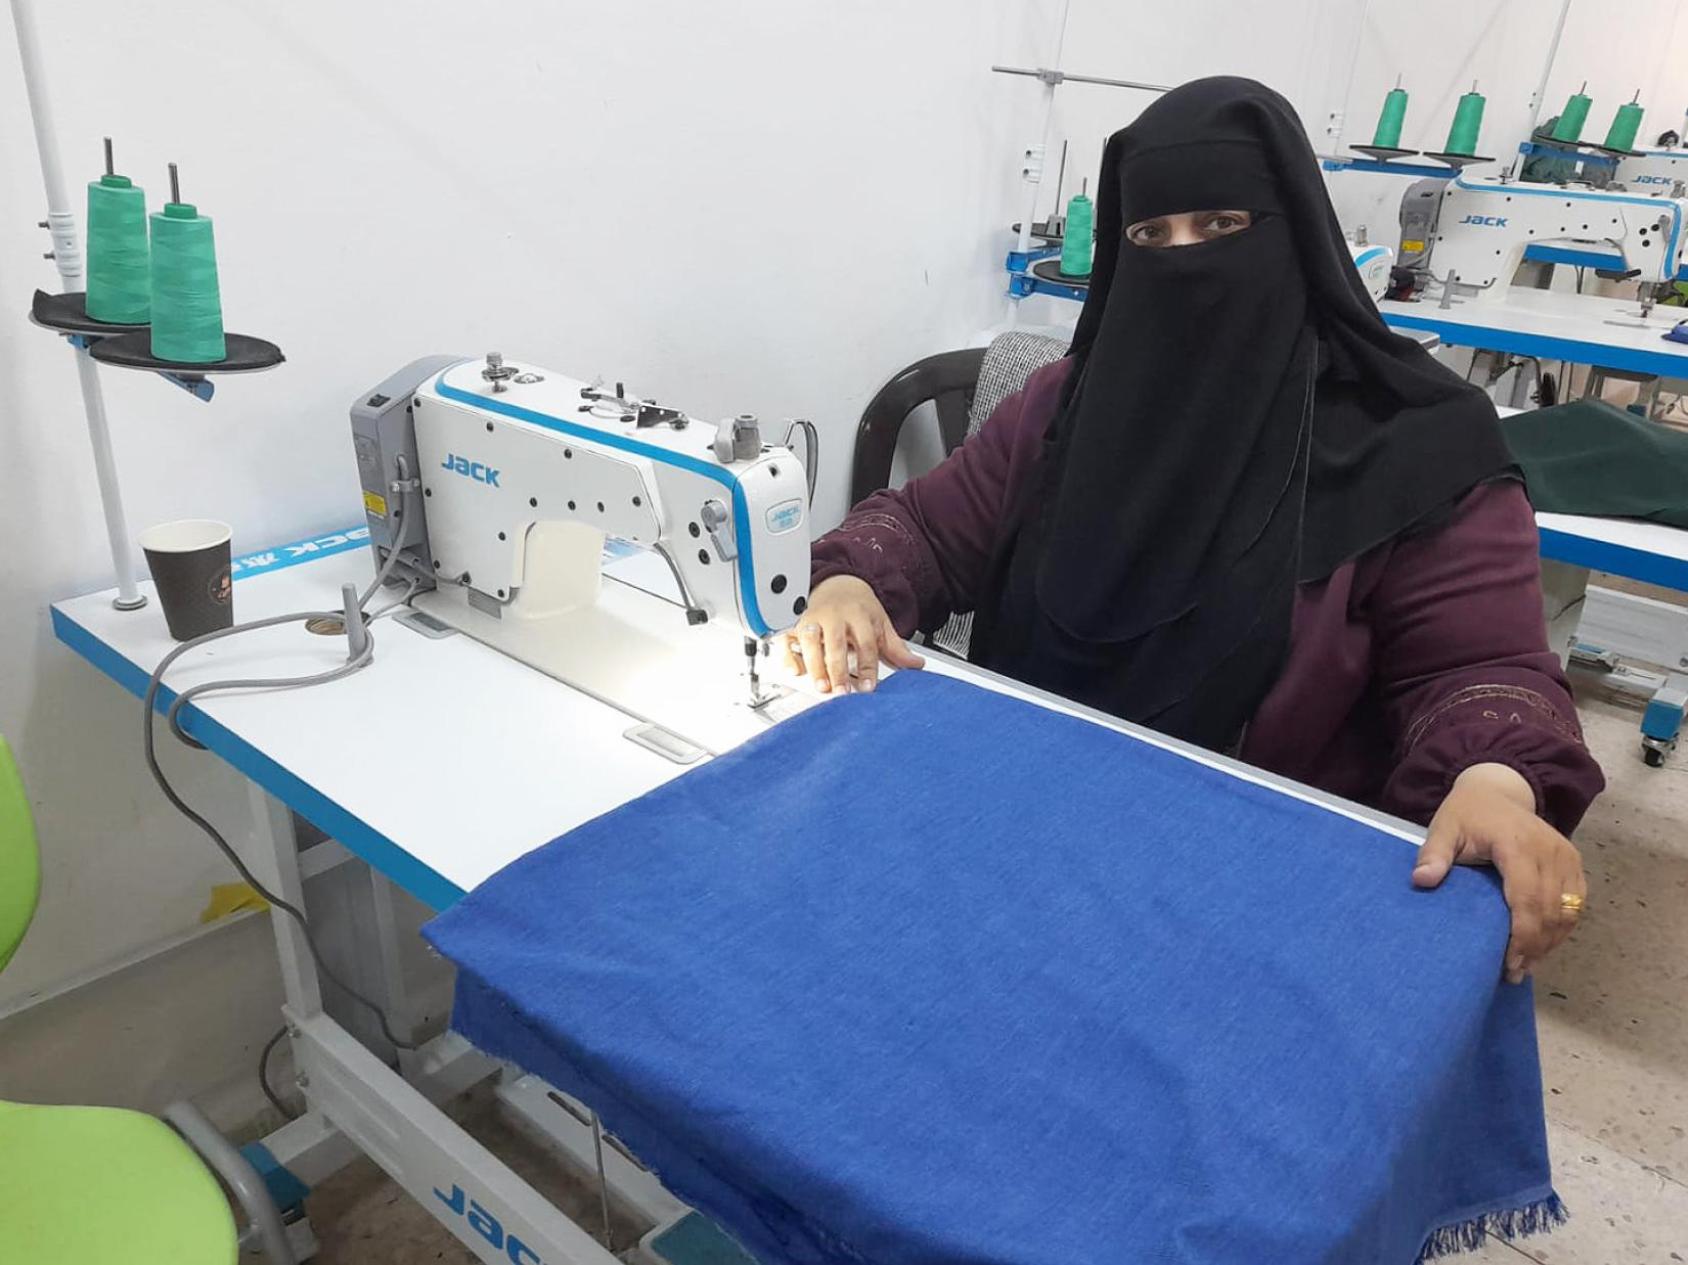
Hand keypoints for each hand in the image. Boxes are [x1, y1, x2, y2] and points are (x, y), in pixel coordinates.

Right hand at [780, 575, 923, 693]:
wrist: (837, 581)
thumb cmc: (858, 606)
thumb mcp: (879, 622)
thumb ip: (894, 647)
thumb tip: (916, 665)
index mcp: (858, 615)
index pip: (866, 643)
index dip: (868, 667)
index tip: (869, 687)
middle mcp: (834, 616)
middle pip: (836, 644)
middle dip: (838, 670)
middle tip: (842, 692)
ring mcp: (812, 617)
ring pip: (810, 641)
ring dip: (814, 665)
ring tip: (821, 686)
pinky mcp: (794, 621)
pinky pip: (787, 638)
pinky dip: (789, 655)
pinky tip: (795, 670)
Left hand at [1413, 762, 1586, 983]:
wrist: (1498, 791)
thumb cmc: (1468, 813)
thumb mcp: (1444, 828)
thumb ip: (1433, 854)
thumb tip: (1421, 880)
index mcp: (1518, 844)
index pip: (1527, 897)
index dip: (1521, 935)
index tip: (1509, 964)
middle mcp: (1550, 850)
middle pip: (1551, 910)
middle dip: (1535, 946)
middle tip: (1514, 973)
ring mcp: (1567, 857)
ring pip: (1568, 911)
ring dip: (1550, 942)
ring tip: (1526, 966)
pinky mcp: (1574, 863)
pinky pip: (1575, 903)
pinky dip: (1561, 927)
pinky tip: (1542, 946)